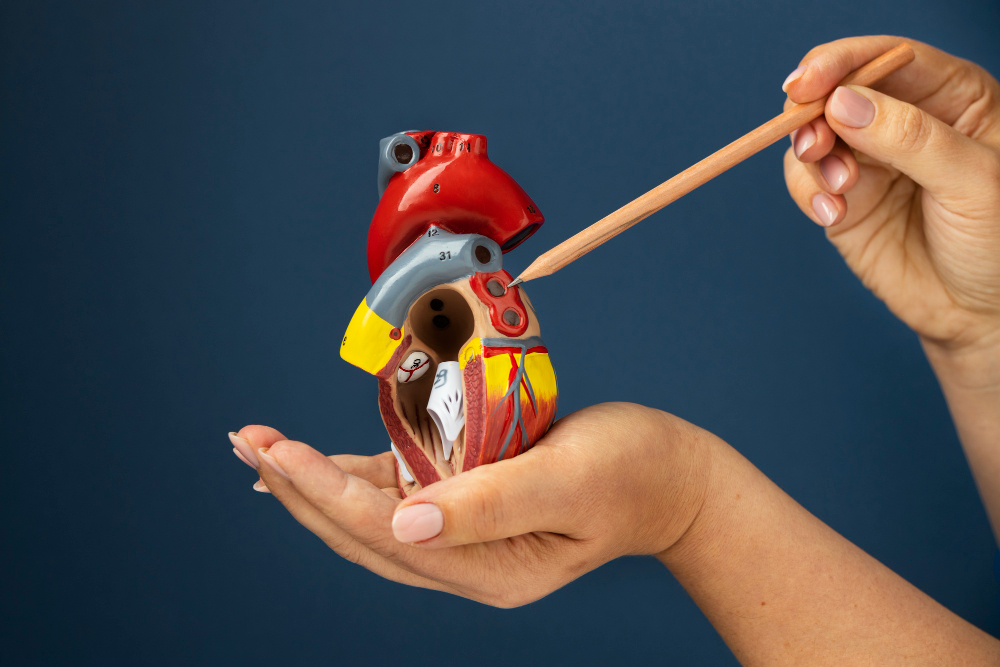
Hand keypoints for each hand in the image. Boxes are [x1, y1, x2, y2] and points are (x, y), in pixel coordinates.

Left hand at [230, 403, 711, 606]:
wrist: (670, 473)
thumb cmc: (631, 471)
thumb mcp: (568, 480)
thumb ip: (489, 502)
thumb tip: (403, 521)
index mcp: (490, 570)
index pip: (387, 535)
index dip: (327, 492)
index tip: (279, 453)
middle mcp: (466, 560)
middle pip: (362, 531)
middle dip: (299, 490)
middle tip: (247, 444)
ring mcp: (463, 534)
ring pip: (370, 514)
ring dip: (314, 481)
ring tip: (262, 448)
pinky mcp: (467, 501)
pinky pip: (397, 492)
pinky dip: (353, 473)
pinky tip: (318, 460)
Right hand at [783, 36, 999, 360]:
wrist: (979, 313)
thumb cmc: (998, 244)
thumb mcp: (972, 182)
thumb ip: (911, 137)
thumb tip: (843, 104)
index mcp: (952, 98)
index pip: (889, 58)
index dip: (842, 62)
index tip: (808, 83)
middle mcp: (904, 121)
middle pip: (838, 90)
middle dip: (814, 112)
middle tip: (814, 145)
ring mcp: (870, 160)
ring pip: (814, 134)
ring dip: (812, 157)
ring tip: (837, 190)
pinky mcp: (843, 199)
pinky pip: (804, 179)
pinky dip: (806, 192)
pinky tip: (831, 213)